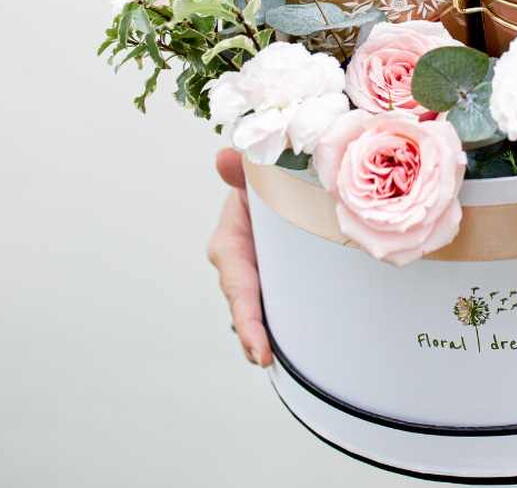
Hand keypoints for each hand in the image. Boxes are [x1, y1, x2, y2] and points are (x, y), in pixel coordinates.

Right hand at [207, 148, 271, 366]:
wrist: (275, 183)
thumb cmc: (263, 180)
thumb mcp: (254, 174)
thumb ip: (241, 168)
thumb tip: (224, 157)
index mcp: (230, 242)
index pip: (238, 285)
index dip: (247, 318)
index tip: (259, 348)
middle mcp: (239, 265)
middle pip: (245, 305)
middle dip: (253, 335)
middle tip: (265, 358)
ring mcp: (256, 275)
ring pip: (257, 309)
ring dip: (262, 335)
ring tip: (273, 359)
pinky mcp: (272, 279)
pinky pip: (273, 303)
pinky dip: (278, 324)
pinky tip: (292, 345)